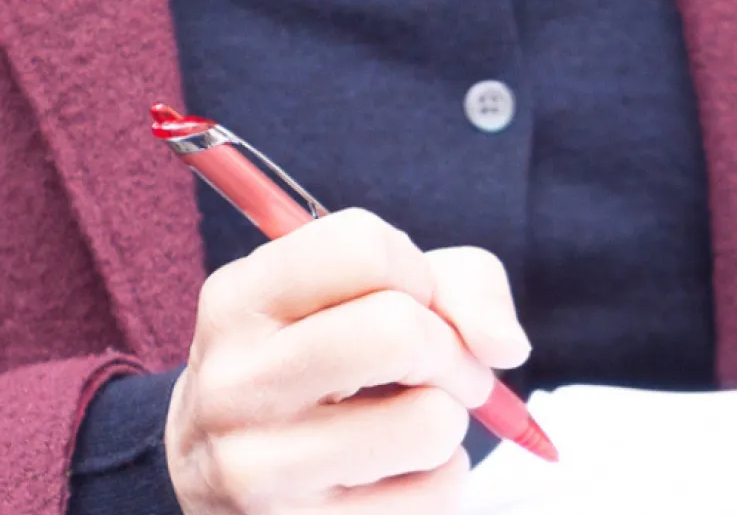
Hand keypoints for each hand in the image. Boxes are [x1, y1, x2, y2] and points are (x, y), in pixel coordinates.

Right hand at [163, 208, 529, 514]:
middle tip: (441, 371)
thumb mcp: (365, 300)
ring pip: (430, 421)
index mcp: (236, 302)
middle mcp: (232, 383)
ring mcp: (259, 471)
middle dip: (450, 350)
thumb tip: (504, 345)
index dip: (414, 272)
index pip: (361, 246)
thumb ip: (455, 285)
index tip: (408, 302)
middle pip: (398, 330)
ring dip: (447, 419)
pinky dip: (439, 478)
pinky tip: (391, 475)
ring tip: (408, 423)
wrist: (233, 481)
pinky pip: (436, 494)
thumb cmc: (324, 369)